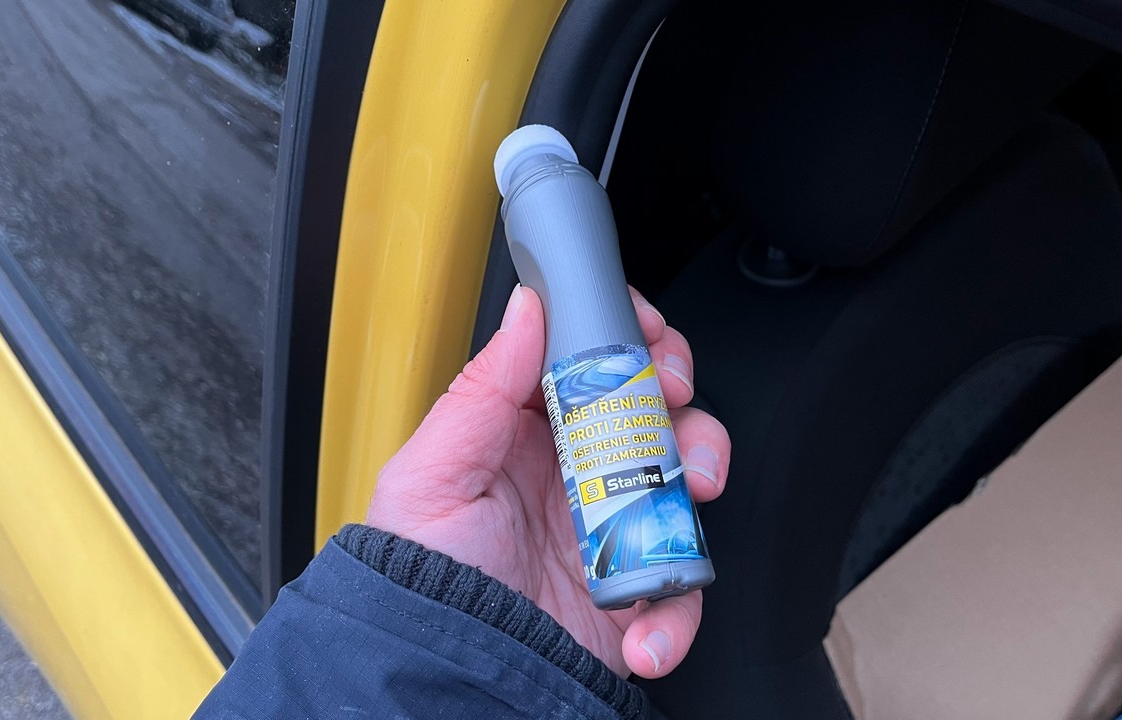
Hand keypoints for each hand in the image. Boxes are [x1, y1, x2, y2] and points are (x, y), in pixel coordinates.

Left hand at [366, 285, 728, 678]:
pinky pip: (683, 584)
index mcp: (525, 434)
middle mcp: (575, 474)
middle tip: (673, 396)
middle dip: (677, 390)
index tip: (645, 329)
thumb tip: (526, 309)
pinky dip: (678, 605)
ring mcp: (611, 530)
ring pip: (686, 476)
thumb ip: (483, 391)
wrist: (437, 674)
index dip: (625, 335)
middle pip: (651, 406)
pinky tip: (643, 619)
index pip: (588, 362)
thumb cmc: (418, 576)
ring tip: (691, 490)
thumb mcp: (433, 474)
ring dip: (703, 469)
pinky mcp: (634, 593)